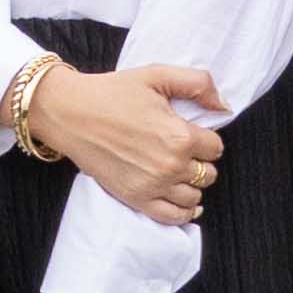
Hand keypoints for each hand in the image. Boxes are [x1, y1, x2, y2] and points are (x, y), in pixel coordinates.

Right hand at [17, 57, 223, 219]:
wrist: (70, 112)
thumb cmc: (111, 92)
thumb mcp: (157, 74)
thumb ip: (198, 83)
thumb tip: (223, 106)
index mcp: (179, 136)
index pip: (215, 148)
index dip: (206, 139)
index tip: (191, 132)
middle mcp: (170, 165)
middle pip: (208, 174)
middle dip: (200, 162)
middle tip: (182, 150)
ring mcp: (153, 186)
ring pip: (194, 197)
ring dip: (191, 184)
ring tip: (178, 171)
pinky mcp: (135, 199)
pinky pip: (173, 217)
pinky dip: (183, 212)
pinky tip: (183, 200)